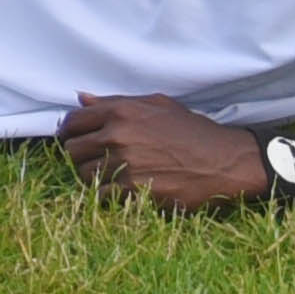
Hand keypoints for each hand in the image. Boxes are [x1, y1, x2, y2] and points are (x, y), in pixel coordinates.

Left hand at [59, 94, 272, 210]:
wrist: (225, 161)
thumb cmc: (191, 130)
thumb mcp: (156, 105)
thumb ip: (115, 101)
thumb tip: (81, 97)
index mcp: (121, 111)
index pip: (72, 122)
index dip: (69, 132)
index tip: (75, 140)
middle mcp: (118, 135)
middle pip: (72, 150)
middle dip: (79, 156)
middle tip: (93, 160)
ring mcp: (126, 164)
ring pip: (83, 174)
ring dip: (91, 177)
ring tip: (109, 176)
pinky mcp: (136, 190)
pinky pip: (102, 195)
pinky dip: (106, 195)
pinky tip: (120, 191)